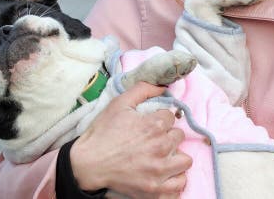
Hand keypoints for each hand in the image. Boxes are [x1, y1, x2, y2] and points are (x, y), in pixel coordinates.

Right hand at [70, 82, 191, 197]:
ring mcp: (159, 170)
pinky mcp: (155, 189)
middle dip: (168, 136)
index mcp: (154, 125)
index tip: (151, 124)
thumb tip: (162, 85)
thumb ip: (143, 89)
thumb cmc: (102, 133)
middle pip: (179, 137)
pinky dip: (175, 179)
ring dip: (176, 157)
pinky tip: (165, 173)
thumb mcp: (119, 103)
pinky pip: (179, 184)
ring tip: (163, 156)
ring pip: (185, 161)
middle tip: (154, 140)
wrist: (87, 163)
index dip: (161, 118)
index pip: (172, 117)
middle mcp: (161, 147)